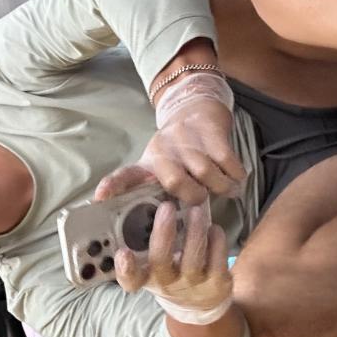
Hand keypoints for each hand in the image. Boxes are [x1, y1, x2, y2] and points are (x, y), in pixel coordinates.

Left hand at [97, 84, 245, 207]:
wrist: (197, 107)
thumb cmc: (181, 150)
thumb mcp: (164, 168)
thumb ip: (165, 194)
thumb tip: (174, 229)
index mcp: (148, 164)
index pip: (126, 176)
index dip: (112, 186)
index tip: (100, 197)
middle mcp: (163, 151)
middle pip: (176, 183)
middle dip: (195, 196)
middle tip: (204, 197)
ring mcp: (186, 139)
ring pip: (207, 174)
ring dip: (222, 187)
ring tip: (227, 188)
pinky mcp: (210, 131)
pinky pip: (227, 162)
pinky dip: (236, 175)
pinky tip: (237, 176)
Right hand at [114, 202, 232, 324]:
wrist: (198, 304)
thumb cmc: (170, 272)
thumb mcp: (153, 263)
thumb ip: (146, 239)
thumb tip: (143, 196)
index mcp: (146, 277)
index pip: (130, 279)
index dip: (125, 268)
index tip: (123, 252)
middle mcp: (167, 284)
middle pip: (161, 260)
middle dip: (163, 233)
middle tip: (166, 207)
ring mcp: (192, 286)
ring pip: (193, 257)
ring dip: (194, 231)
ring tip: (196, 210)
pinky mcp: (217, 284)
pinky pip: (217, 259)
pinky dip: (216, 240)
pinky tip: (213, 228)